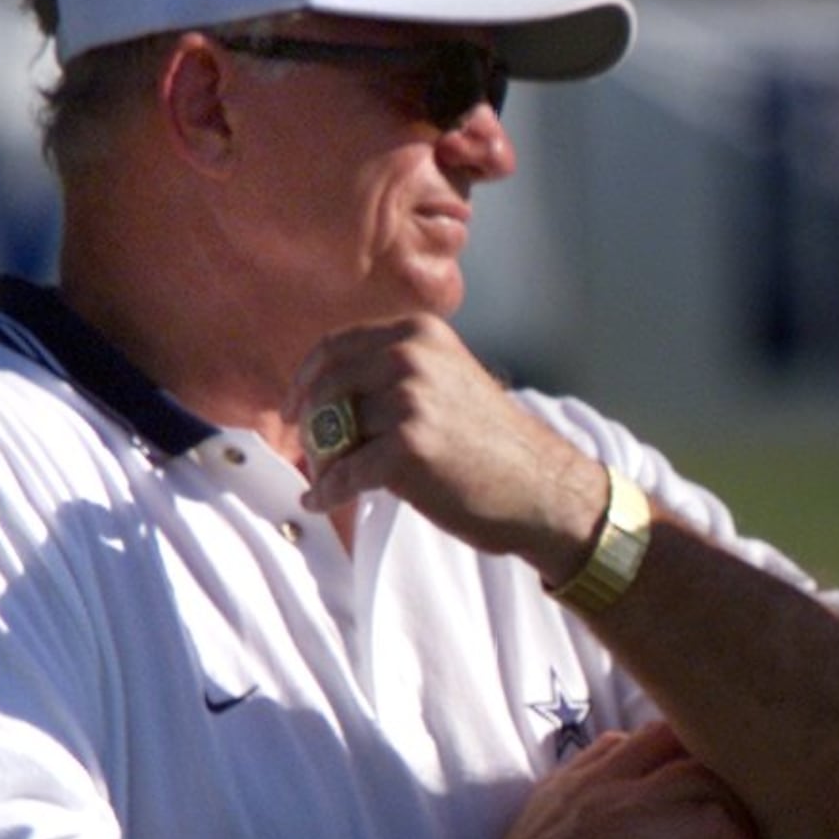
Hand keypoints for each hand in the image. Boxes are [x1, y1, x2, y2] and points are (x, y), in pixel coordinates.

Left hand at [288, 315, 605, 572]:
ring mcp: (409, 401)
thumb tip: (328, 393)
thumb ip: (397, 373)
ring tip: (328, 483)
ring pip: (331, 432)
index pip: (336, 346)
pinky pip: (343, 473)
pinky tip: (324, 503)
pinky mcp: (407, 449)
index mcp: (419, 334)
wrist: (543, 488)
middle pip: (326, 388)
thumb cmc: (495, 445)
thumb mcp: (449, 381)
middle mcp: (410, 357)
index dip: (307, 380)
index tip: (294, 408)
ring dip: (323, 463)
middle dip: (310, 425)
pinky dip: (327, 494)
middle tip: (310, 455)